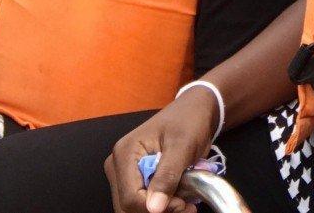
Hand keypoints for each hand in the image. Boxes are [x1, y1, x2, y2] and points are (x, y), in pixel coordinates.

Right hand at [105, 88, 219, 212]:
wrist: (195, 110)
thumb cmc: (189, 120)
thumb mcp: (182, 146)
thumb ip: (167, 176)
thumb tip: (154, 208)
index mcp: (125, 153)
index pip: (130, 197)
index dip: (154, 208)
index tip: (181, 204)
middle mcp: (118, 165)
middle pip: (128, 206)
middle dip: (157, 210)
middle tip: (184, 204)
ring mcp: (125, 174)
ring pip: (135, 207)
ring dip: (161, 209)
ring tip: (185, 202)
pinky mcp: (135, 179)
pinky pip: (143, 202)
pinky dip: (161, 205)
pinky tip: (179, 199)